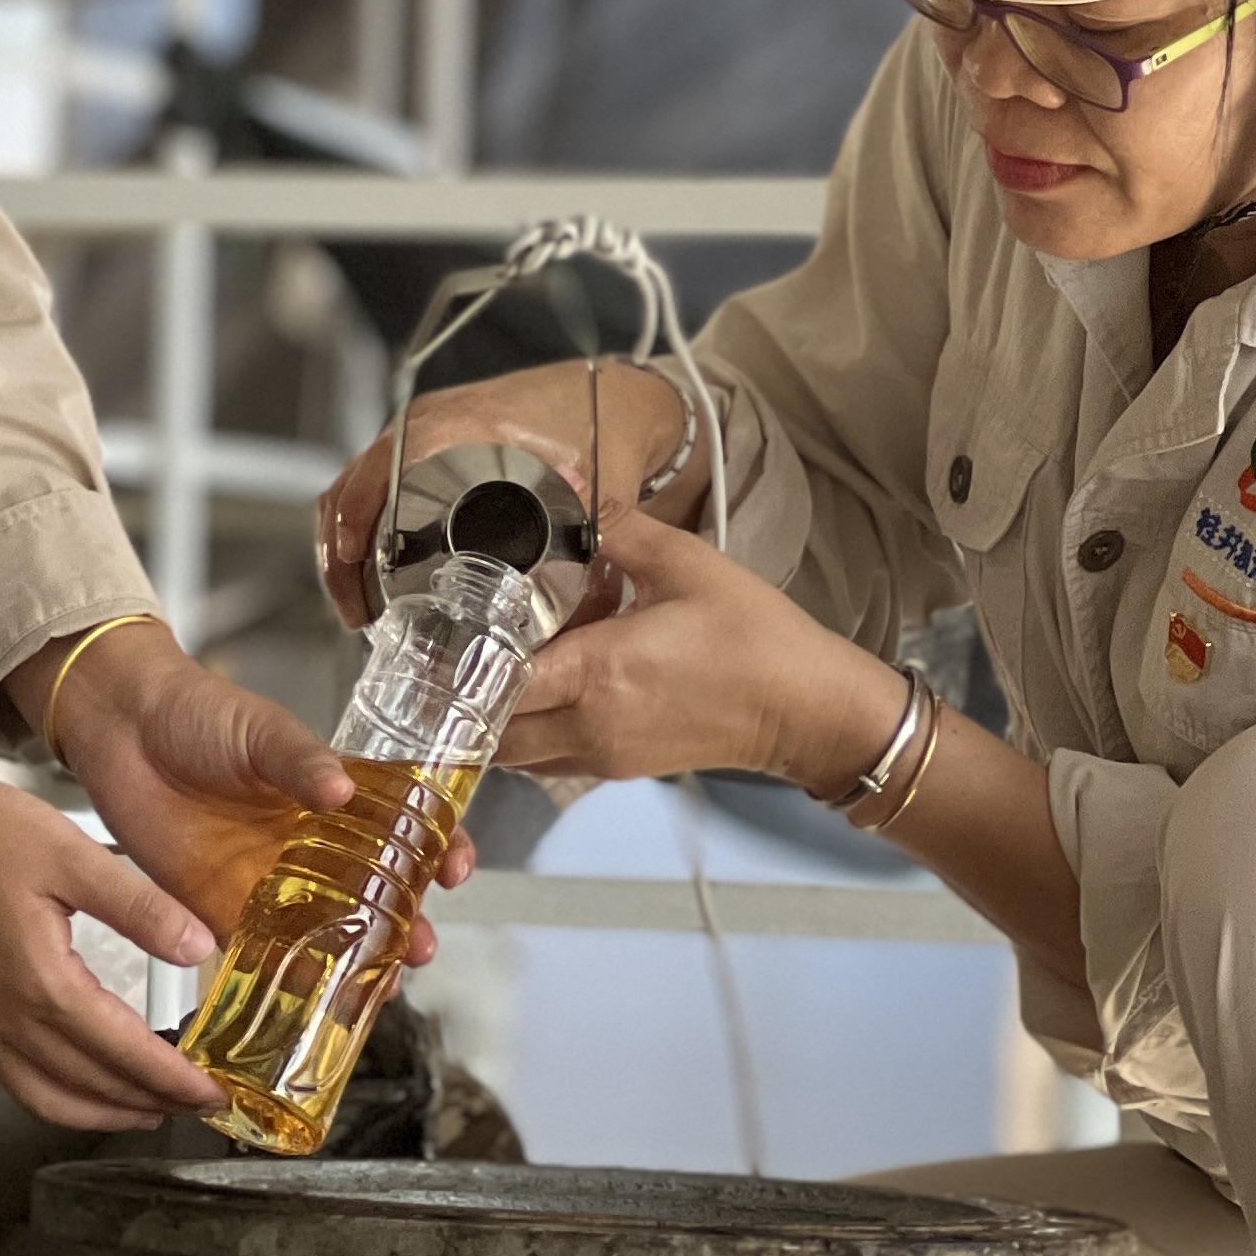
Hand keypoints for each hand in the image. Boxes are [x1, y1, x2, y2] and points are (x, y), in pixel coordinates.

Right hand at [0, 744, 228, 1130]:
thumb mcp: (72, 854)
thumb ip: (139, 906)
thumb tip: (200, 948)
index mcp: (39, 982)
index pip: (121, 1051)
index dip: (172, 1078)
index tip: (213, 1093)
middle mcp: (6, 1017)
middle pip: (89, 1084)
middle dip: (150, 1101)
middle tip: (198, 1103)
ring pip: (48, 1096)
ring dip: (104, 1112)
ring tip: (149, 1109)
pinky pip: (14, 1080)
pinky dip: (57, 1098)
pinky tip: (80, 1086)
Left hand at [21, 622, 470, 966]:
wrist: (121, 726)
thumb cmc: (198, 711)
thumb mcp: (260, 728)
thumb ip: (300, 760)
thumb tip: (343, 788)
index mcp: (333, 798)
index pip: (404, 827)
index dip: (438, 850)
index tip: (456, 871)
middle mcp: (310, 847)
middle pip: (375, 896)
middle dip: (406, 926)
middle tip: (420, 949)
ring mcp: (269, 882)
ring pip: (328, 935)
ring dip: (356, 964)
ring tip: (379, 989)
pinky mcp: (219, 909)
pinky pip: (260, 956)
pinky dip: (284, 984)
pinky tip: (304, 1006)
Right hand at [310, 361, 697, 630]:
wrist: (620, 393)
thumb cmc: (606, 424)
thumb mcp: (600, 485)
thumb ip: (585, 547)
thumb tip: (576, 621)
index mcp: (460, 424)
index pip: (382, 470)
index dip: (357, 520)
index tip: (352, 568)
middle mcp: (432, 420)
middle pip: (354, 484)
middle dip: (341, 553)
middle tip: (356, 612)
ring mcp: (426, 428)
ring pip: (356, 485)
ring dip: (345, 544)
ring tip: (357, 604)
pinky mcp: (432, 442)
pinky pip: (376, 481)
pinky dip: (363, 524)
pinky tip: (371, 568)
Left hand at [496, 502, 909, 793]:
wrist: (806, 708)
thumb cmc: (756, 640)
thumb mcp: (685, 563)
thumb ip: (617, 528)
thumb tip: (569, 487)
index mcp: (599, 674)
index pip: (496, 684)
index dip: (463, 659)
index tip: (449, 626)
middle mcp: (589, 725)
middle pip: (489, 730)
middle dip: (467, 691)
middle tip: (466, 642)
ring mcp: (602, 755)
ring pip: (513, 752)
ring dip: (496, 715)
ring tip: (505, 661)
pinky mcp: (617, 767)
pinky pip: (546, 759)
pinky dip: (530, 732)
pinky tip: (550, 684)